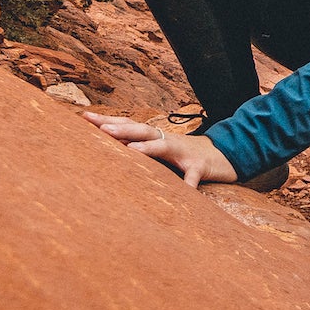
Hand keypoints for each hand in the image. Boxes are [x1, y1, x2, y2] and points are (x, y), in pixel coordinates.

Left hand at [82, 111, 238, 187]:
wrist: (225, 154)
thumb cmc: (186, 154)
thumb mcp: (162, 150)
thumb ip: (141, 149)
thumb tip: (110, 151)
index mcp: (155, 137)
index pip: (128, 125)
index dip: (107, 120)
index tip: (84, 117)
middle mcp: (167, 140)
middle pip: (141, 130)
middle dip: (121, 128)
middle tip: (100, 128)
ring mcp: (184, 152)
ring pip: (164, 146)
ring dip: (148, 147)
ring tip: (130, 150)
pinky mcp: (200, 166)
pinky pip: (193, 176)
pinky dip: (188, 183)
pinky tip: (184, 192)